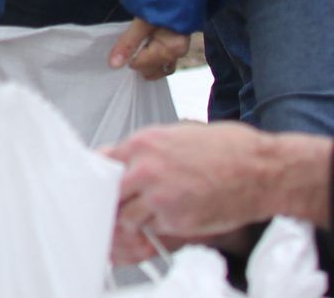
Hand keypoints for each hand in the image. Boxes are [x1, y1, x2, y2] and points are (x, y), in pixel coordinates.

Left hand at [107, 121, 332, 262]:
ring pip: (127, 215)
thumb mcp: (176, 135)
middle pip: (109, 192)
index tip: (105, 183)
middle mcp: (144, 170)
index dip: (103, 175)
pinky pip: (153, 228)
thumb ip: (147, 150)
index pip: (102, 162)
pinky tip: (175, 216)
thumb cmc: (227, 149)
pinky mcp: (176, 221)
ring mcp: (159, 198)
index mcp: (142, 144)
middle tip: (127, 202)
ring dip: (136, 216)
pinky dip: (159, 227)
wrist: (261, 170)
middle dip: (117, 198)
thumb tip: (123, 159)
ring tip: (155, 210)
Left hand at [109, 17, 190, 80]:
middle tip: (125, 52)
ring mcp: (181, 49)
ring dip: (147, 65)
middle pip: (154, 69)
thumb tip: (113, 65)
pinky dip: (154, 61)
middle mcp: (178, 53)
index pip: (143, 65)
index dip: (129, 58)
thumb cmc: (161, 3)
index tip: (120, 48)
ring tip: (133, 55)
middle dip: (139, 64)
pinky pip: (167, 60)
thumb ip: (128, 43)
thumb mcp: (141, 22)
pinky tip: (144, 53)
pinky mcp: (179, 44)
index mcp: (170, 49)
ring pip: (161, 67)